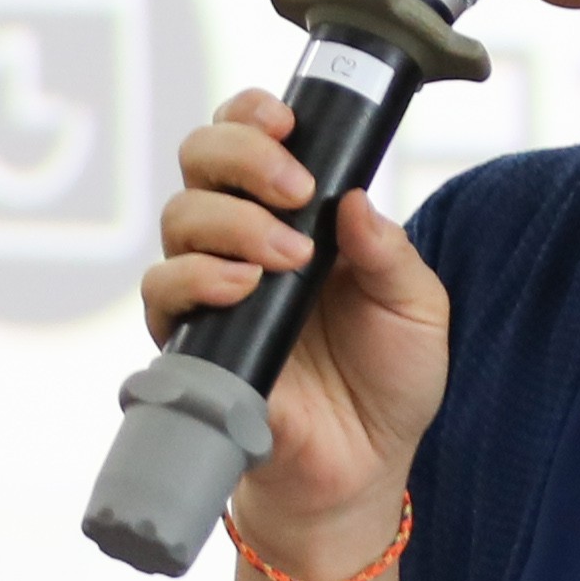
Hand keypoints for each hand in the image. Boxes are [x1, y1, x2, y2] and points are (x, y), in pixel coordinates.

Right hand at [139, 87, 450, 561]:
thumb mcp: (417, 307)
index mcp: (296, 214)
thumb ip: (392, 252)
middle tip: (293, 189)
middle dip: (240, 155)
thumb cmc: (389, 379)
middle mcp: (242, 238)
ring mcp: (211, 286)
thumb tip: (354, 199)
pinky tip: (243, 286)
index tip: (287, 124)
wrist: (364, 465)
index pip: (248, 136)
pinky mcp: (191, 340)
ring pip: (179, 216)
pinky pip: (162, 290)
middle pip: (199, 158)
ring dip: (231, 220)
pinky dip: (196, 276)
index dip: (252, 114)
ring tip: (287, 257)